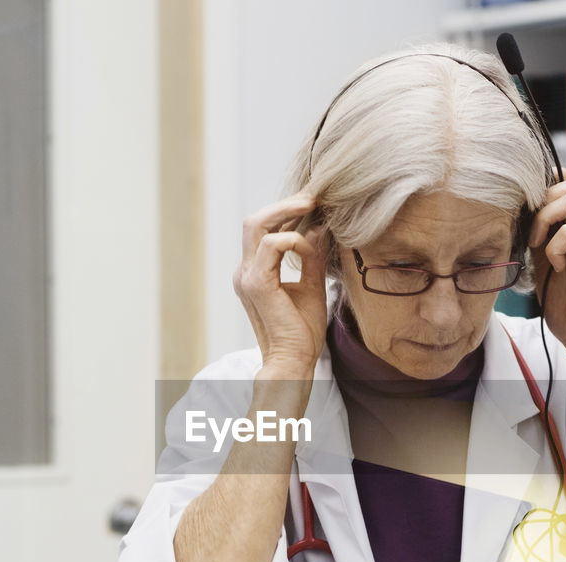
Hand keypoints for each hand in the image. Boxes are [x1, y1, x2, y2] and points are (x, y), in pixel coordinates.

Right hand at [233, 192, 329, 376]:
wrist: (294, 360)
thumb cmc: (302, 331)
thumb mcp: (312, 284)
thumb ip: (312, 257)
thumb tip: (320, 227)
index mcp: (254, 272)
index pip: (263, 230)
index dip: (286, 213)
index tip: (314, 205)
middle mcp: (245, 271)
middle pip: (255, 220)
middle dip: (285, 204)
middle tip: (313, 198)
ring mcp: (247, 276)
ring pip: (258, 224)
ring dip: (288, 213)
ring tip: (313, 209)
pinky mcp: (257, 283)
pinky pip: (274, 245)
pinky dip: (295, 241)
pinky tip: (311, 250)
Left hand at [527, 168, 565, 363]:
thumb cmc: (563, 302)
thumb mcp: (543, 260)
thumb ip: (538, 235)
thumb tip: (516, 213)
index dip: (554, 183)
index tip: (533, 207)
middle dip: (549, 197)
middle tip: (534, 229)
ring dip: (547, 218)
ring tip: (539, 244)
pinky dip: (554, 247)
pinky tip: (554, 266)